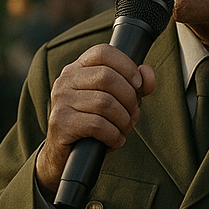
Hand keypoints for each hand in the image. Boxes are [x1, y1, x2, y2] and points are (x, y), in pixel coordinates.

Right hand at [35, 43, 155, 194]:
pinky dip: (114, 136)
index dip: (126, 65)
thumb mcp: (116, 102)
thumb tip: (147, 73)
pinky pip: (98, 125)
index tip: (137, 84)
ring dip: (124, 120)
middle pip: (107, 77)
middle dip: (129, 98)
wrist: (65, 156)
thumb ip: (134, 85)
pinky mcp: (60, 122)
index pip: (103, 52)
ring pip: (105, 103)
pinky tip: (114, 140)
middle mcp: (65, 80)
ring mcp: (60, 100)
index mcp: (78, 68)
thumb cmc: (93, 124)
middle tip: (133, 114)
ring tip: (124, 129)